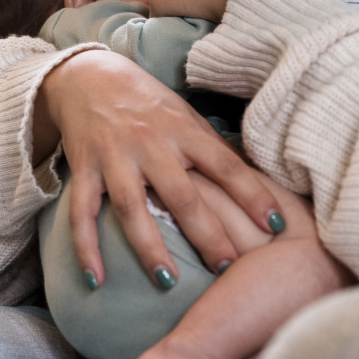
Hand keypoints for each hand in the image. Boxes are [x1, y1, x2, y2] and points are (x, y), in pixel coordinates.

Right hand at [35, 50, 286, 286]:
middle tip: (229, 269)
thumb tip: (254, 179)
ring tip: (168, 282)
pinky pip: (81, 214)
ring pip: (133, 210)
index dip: (253, 196)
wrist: (87, 76)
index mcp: (182, 130)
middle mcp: (150, 144)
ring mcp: (114, 158)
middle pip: (183, 196)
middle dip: (208, 236)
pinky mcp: (83, 169)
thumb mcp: (184, 114)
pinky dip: (85, 248)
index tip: (277, 227)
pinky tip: (95, 280)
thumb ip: (211, 146)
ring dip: (149, 248)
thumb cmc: (145, 101)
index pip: (225, 166)